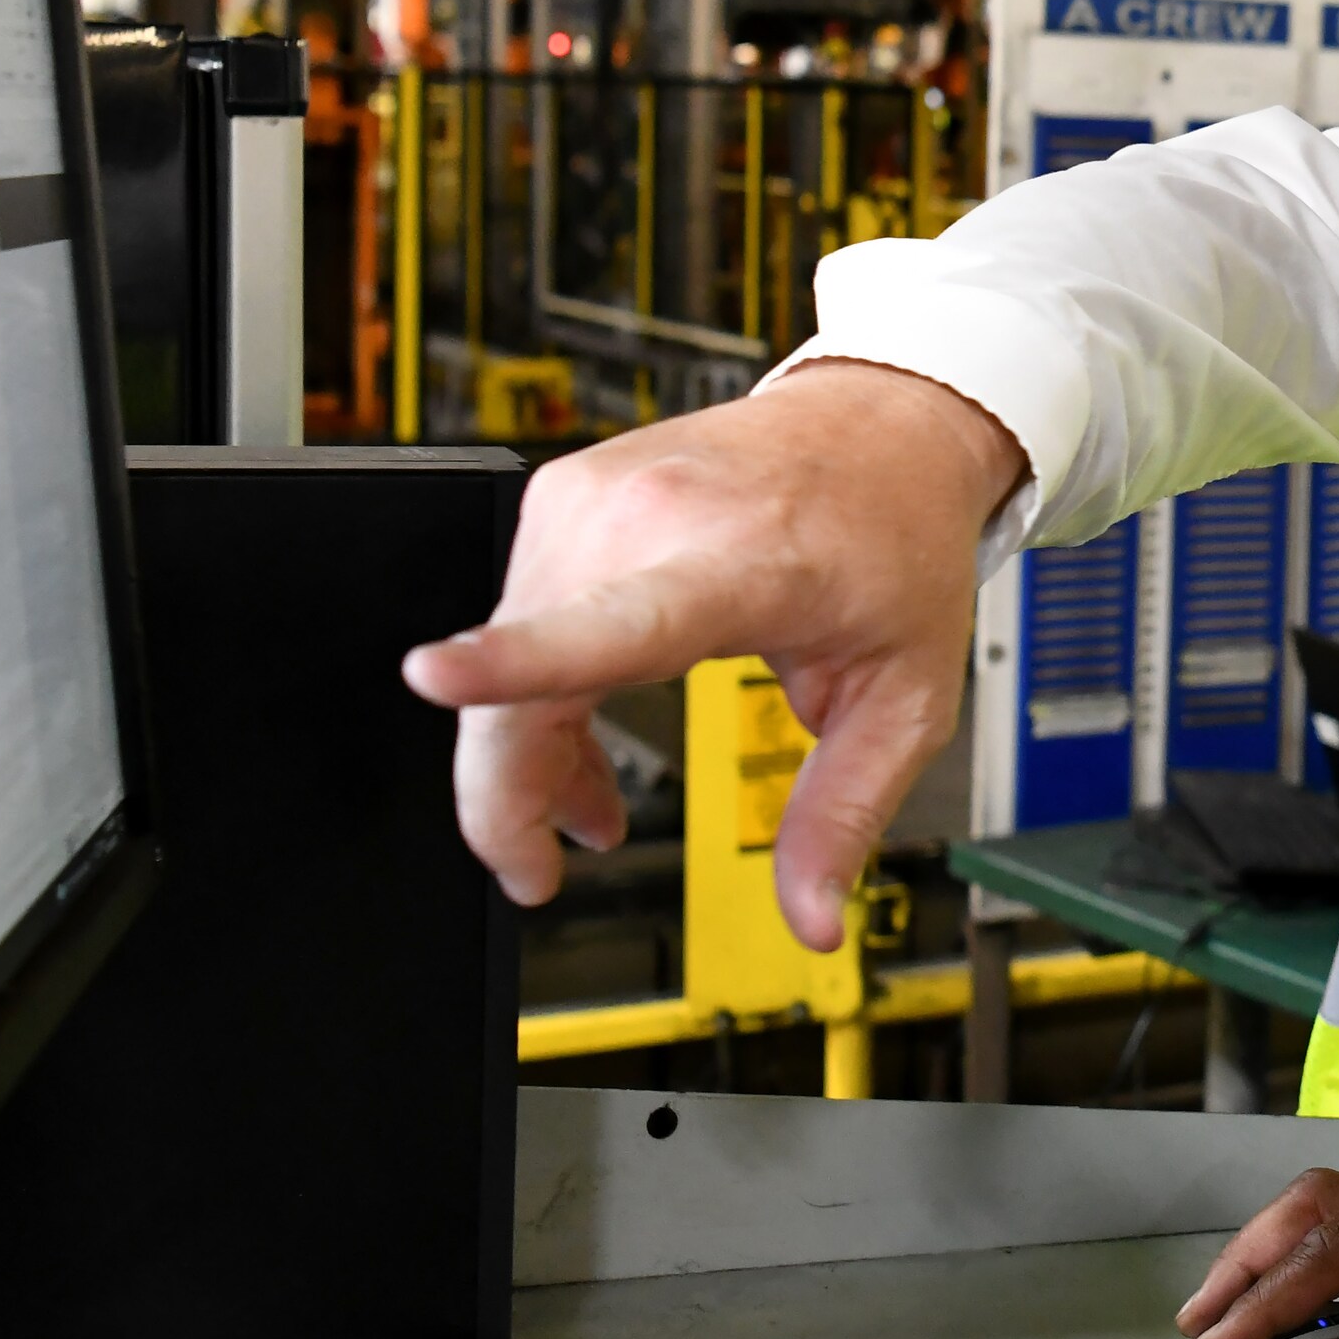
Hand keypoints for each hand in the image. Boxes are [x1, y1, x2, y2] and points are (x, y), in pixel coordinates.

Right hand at [398, 363, 1024, 941]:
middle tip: (538, 872)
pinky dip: (534, 688)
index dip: (514, 660)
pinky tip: (582, 737)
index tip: (432, 678)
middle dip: (510, 798)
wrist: (884, 421)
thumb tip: (812, 917)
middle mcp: (647, 515)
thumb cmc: (895, 538)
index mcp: (739, 563)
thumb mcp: (906, 695)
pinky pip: (518, 616)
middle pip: (521, 680)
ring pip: (505, 655)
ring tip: (592, 809)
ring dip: (528, 751)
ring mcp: (591, 495)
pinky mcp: (563, 493)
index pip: (611, 619)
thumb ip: (846, 811)